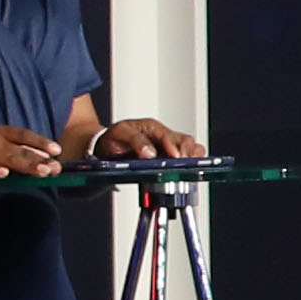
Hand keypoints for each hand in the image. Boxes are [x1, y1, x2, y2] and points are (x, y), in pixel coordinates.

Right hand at [0, 124, 61, 179]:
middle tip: (57, 168)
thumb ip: (10, 151)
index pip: (24, 135)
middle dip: (41, 159)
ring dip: (29, 166)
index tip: (57, 150)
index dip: (41, 142)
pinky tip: (4, 174)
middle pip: (22, 149)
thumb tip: (35, 161)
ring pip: (11, 159)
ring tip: (44, 172)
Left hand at [87, 115, 207, 162]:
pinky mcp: (169, 159)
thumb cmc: (114, 138)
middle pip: (186, 141)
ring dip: (193, 158)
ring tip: (188, 168)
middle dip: (188, 152)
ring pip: (192, 149)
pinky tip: (186, 172)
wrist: (107, 147)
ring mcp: (168, 148)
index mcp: (152, 127)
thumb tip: (150, 152)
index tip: (175, 156)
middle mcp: (164, 137)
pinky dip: (191, 165)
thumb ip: (135, 141)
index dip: (174, 146)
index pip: (169, 135)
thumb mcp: (119, 134)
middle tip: (183, 163)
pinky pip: (187, 160)